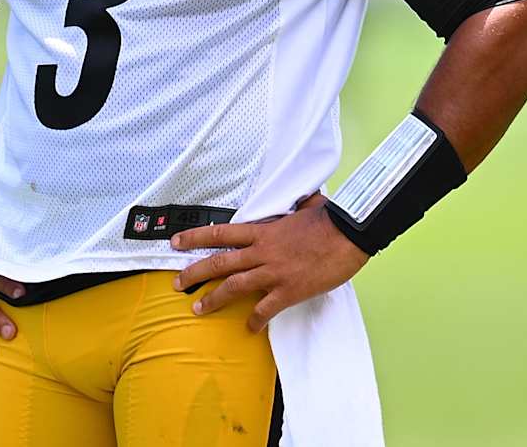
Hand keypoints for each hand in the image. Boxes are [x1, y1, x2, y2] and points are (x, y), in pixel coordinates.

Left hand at [172, 193, 369, 333]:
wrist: (349, 234)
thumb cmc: (331, 220)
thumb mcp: (309, 207)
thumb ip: (299, 205)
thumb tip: (304, 199)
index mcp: (264, 231)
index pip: (221, 233)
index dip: (195, 238)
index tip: (177, 242)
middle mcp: (263, 252)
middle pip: (219, 262)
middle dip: (195, 274)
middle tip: (178, 284)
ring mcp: (274, 272)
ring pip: (234, 286)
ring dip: (213, 299)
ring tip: (199, 309)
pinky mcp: (288, 291)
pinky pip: (265, 309)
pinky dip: (255, 320)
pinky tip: (250, 328)